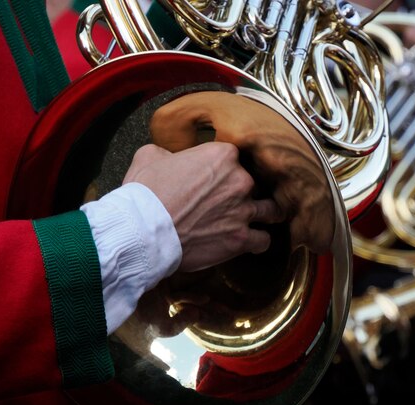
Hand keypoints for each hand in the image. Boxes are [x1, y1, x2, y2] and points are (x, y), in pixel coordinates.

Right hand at [123, 142, 283, 271]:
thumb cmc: (145, 194)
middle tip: (229, 202)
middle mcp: (240, 180)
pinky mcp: (241, 239)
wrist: (144, 230)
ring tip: (259, 218)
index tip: (217, 179)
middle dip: (242, 192)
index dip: (225, 169)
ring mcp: (243, 210)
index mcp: (222, 155)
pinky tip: (253, 242)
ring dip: (264, 214)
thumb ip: (168, 153)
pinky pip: (263, 239)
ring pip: (269, 210)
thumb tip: (171, 158)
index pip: (235, 157)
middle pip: (253, 183)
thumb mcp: (149, 156)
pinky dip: (258, 241)